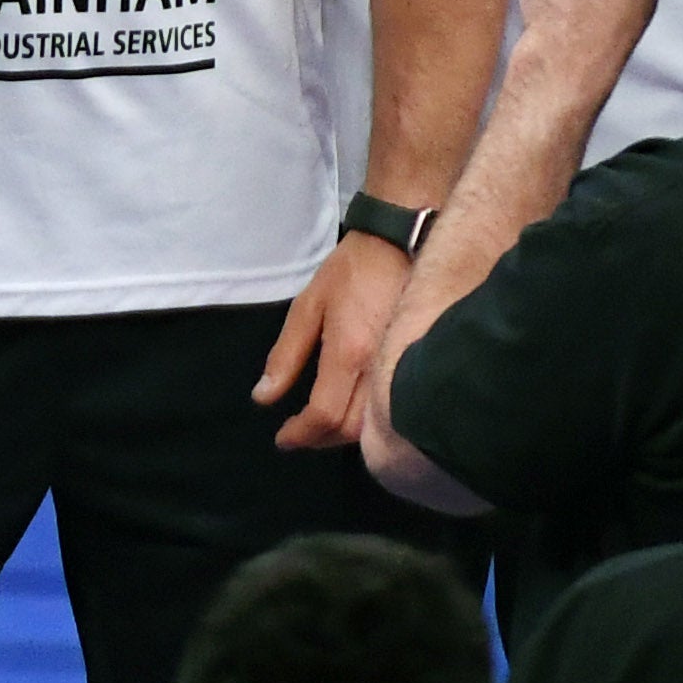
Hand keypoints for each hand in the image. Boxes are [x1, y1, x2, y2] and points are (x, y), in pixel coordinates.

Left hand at [253, 229, 406, 449]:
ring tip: (322, 427)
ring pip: (377, 427)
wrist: (401, 243)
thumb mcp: (308, 305)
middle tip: (299, 434)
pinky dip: (371, 423)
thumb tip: (264, 397)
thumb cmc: (350, 271)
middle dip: (320, 439)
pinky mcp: (418, 364)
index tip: (283, 438)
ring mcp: (404, 368)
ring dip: (345, 435)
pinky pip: (395, 410)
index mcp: (350, 352)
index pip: (325, 414)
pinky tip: (355, 413)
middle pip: (352, 429)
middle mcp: (381, 368)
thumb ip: (286, 355)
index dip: (301, 434)